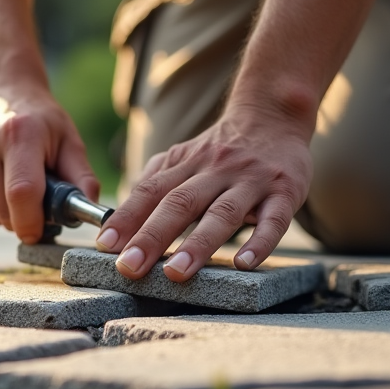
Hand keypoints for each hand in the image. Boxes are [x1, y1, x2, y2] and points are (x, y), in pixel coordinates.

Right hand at [0, 89, 99, 242]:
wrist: (1, 92)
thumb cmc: (41, 122)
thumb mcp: (69, 140)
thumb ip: (82, 177)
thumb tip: (94, 213)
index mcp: (18, 134)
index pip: (22, 192)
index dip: (33, 221)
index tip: (43, 230)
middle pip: (5, 211)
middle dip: (26, 217)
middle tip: (38, 197)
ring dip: (9, 214)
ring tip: (17, 185)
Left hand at [95, 108, 312, 280]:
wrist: (274, 116)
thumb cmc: (222, 150)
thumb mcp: (184, 158)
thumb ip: (155, 183)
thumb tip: (118, 220)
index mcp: (185, 165)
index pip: (150, 191)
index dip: (126, 218)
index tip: (104, 246)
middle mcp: (214, 171)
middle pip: (179, 203)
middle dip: (152, 236)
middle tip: (129, 267)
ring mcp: (250, 181)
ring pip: (222, 213)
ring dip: (198, 244)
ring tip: (176, 272)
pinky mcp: (285, 192)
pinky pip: (274, 220)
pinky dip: (260, 242)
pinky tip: (244, 264)